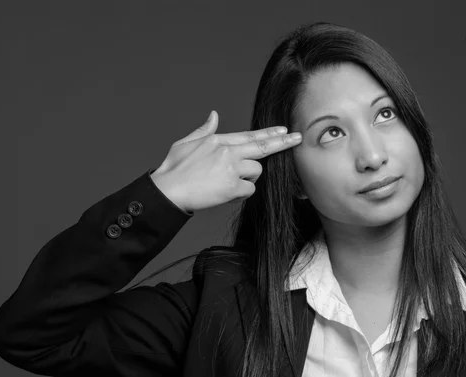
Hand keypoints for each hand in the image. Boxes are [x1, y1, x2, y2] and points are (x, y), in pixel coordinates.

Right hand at [151, 110, 301, 213]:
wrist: (168, 190)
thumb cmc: (174, 169)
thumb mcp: (187, 143)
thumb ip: (204, 129)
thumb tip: (213, 115)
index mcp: (218, 140)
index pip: (250, 135)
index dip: (269, 133)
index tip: (283, 130)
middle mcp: (228, 151)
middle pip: (263, 146)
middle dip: (283, 142)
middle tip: (297, 138)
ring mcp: (231, 168)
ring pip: (255, 171)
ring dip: (247, 179)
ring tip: (226, 184)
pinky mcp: (232, 185)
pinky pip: (249, 189)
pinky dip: (240, 194)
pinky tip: (226, 194)